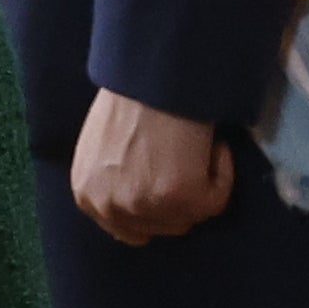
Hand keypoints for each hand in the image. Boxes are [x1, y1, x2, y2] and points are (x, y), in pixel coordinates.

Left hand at [69, 91, 234, 245]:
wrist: (152, 77)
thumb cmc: (128, 100)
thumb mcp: (100, 150)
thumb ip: (112, 181)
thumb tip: (139, 199)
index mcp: (87, 196)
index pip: (126, 230)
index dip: (153, 210)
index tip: (168, 186)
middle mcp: (112, 208)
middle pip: (161, 227)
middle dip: (178, 200)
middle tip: (182, 161)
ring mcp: (146, 206)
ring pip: (190, 217)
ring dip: (199, 184)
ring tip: (191, 148)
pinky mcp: (182, 200)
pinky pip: (216, 201)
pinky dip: (221, 173)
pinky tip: (210, 146)